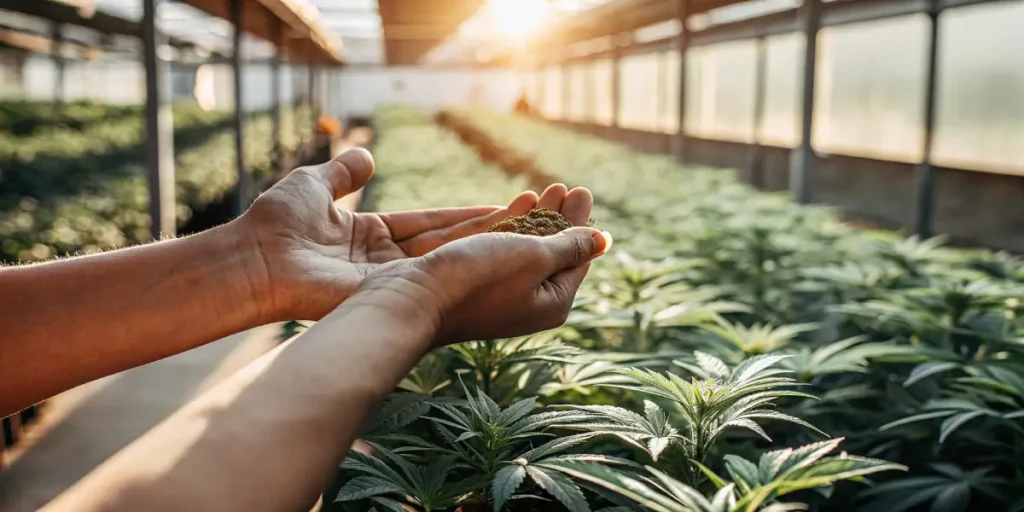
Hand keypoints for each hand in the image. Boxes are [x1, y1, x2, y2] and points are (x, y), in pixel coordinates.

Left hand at [237, 148, 581, 321]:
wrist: (253, 260)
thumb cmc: (274, 224)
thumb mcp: (313, 184)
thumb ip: (342, 171)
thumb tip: (365, 153)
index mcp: (368, 237)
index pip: (428, 224)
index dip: (463, 217)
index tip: (501, 208)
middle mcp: (385, 262)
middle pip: (447, 243)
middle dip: (488, 231)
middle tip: (532, 217)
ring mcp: (389, 280)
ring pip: (448, 258)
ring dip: (487, 243)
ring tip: (529, 226)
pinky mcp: (388, 292)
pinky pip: (435, 271)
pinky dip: (466, 259)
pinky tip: (502, 247)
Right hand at [348, 187, 611, 346]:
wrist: (411, 301)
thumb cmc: (477, 279)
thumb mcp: (534, 257)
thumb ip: (569, 245)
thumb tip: (603, 240)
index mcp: (551, 304)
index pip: (576, 259)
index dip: (581, 223)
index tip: (583, 191)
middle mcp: (527, 303)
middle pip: (552, 253)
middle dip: (562, 217)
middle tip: (570, 187)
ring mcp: (498, 293)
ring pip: (526, 249)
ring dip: (539, 217)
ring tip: (549, 188)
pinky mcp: (471, 281)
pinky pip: (499, 250)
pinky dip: (512, 227)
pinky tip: (517, 207)